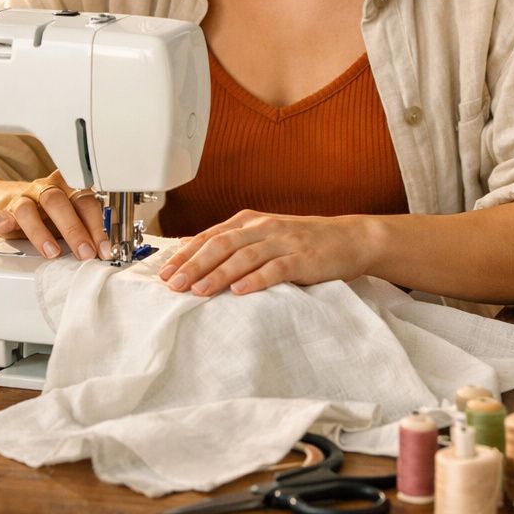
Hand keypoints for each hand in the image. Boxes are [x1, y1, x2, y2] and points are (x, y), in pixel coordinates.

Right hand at [0, 171, 109, 260]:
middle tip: (85, 253)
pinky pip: (3, 214)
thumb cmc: (52, 216)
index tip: (104, 249)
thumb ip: (88, 231)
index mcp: (69, 188)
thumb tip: (107, 252)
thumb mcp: (74, 218)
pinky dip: (4, 221)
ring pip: (29, 209)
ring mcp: (24, 198)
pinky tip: (8, 228)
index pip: (86, 202)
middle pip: (59, 202)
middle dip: (74, 230)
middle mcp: (47, 189)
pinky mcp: (4, 211)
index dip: (97, 226)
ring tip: (52, 253)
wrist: (19, 207)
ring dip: (40, 233)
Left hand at [158, 210, 375, 296]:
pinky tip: (240, 291)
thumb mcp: (263, 235)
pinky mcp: (303, 258)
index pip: (210, 236)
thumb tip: (189, 247)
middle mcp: (264, 228)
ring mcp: (284, 242)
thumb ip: (230, 241)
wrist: (350, 239)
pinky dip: (256, 279)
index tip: (164, 272)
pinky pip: (276, 269)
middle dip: (194, 265)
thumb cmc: (303, 241)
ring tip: (197, 290)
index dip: (185, 254)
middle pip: (221, 245)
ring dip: (218, 274)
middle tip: (173, 284)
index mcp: (250, 222)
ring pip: (244, 256)